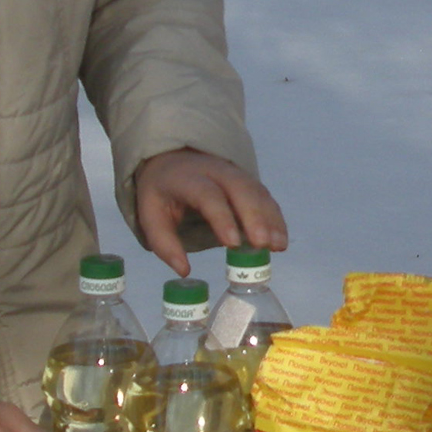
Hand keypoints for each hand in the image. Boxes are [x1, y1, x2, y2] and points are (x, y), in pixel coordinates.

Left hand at [134, 147, 288, 276]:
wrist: (174, 160)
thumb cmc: (162, 192)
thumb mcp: (150, 215)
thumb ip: (164, 243)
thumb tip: (184, 271)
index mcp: (187, 178)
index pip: (208, 195)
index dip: (222, 218)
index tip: (232, 244)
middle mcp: (216, 172)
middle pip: (241, 189)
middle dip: (254, 217)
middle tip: (263, 244)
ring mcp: (236, 174)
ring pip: (257, 193)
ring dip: (270, 219)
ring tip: (278, 246)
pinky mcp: (248, 183)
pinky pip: (265, 198)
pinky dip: (275, 218)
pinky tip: (280, 239)